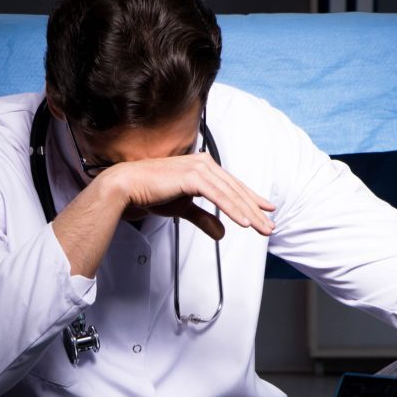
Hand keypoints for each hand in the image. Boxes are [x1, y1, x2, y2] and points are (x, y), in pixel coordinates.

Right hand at [98, 152, 275, 239]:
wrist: (127, 187)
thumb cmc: (151, 193)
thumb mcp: (183, 208)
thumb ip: (203, 218)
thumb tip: (221, 232)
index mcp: (203, 167)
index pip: (233, 186)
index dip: (251, 200)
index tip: (265, 211)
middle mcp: (204, 164)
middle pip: (236, 190)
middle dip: (255, 210)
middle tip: (269, 227)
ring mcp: (199, 168)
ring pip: (231, 194)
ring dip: (248, 213)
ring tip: (261, 228)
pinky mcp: (192, 177)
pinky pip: (218, 196)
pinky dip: (232, 209)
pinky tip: (243, 222)